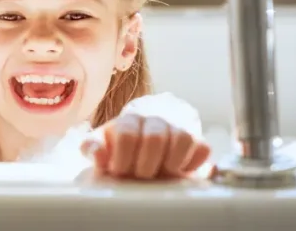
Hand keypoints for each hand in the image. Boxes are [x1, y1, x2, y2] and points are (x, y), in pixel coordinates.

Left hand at [80, 114, 210, 179]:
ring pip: (183, 138)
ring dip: (171, 162)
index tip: (119, 171)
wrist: (150, 128)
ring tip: (161, 173)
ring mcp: (178, 128)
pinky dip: (193, 163)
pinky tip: (180, 171)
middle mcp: (156, 120)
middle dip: (146, 164)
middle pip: (155, 137)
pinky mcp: (197, 140)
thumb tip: (97, 153)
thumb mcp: (103, 142)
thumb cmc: (122, 142)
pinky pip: (203, 148)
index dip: (122, 157)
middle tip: (141, 175)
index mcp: (130, 120)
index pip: (127, 134)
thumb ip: (92, 147)